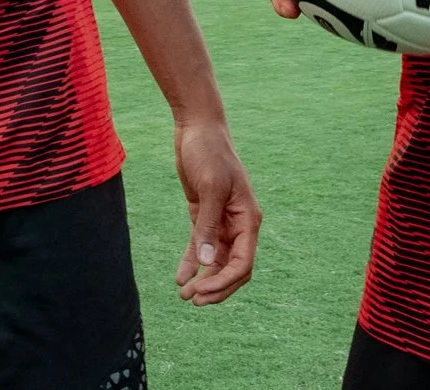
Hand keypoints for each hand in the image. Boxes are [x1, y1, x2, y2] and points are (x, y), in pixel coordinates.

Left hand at [172, 116, 260, 304]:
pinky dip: (193, 262)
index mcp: (248, 219)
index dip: (224, 282)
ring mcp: (222, 221)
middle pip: (232, 268)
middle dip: (215, 287)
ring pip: (217, 261)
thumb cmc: (209, 152)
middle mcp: (239, 224)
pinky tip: (180, 277)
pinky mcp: (204, 215)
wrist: (198, 128)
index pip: (243, 263)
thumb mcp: (210, 187)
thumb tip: (208, 263)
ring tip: (184, 296)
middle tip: (192, 301)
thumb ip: (209, 226)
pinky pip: (202, 246)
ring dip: (203, 279)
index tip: (202, 292)